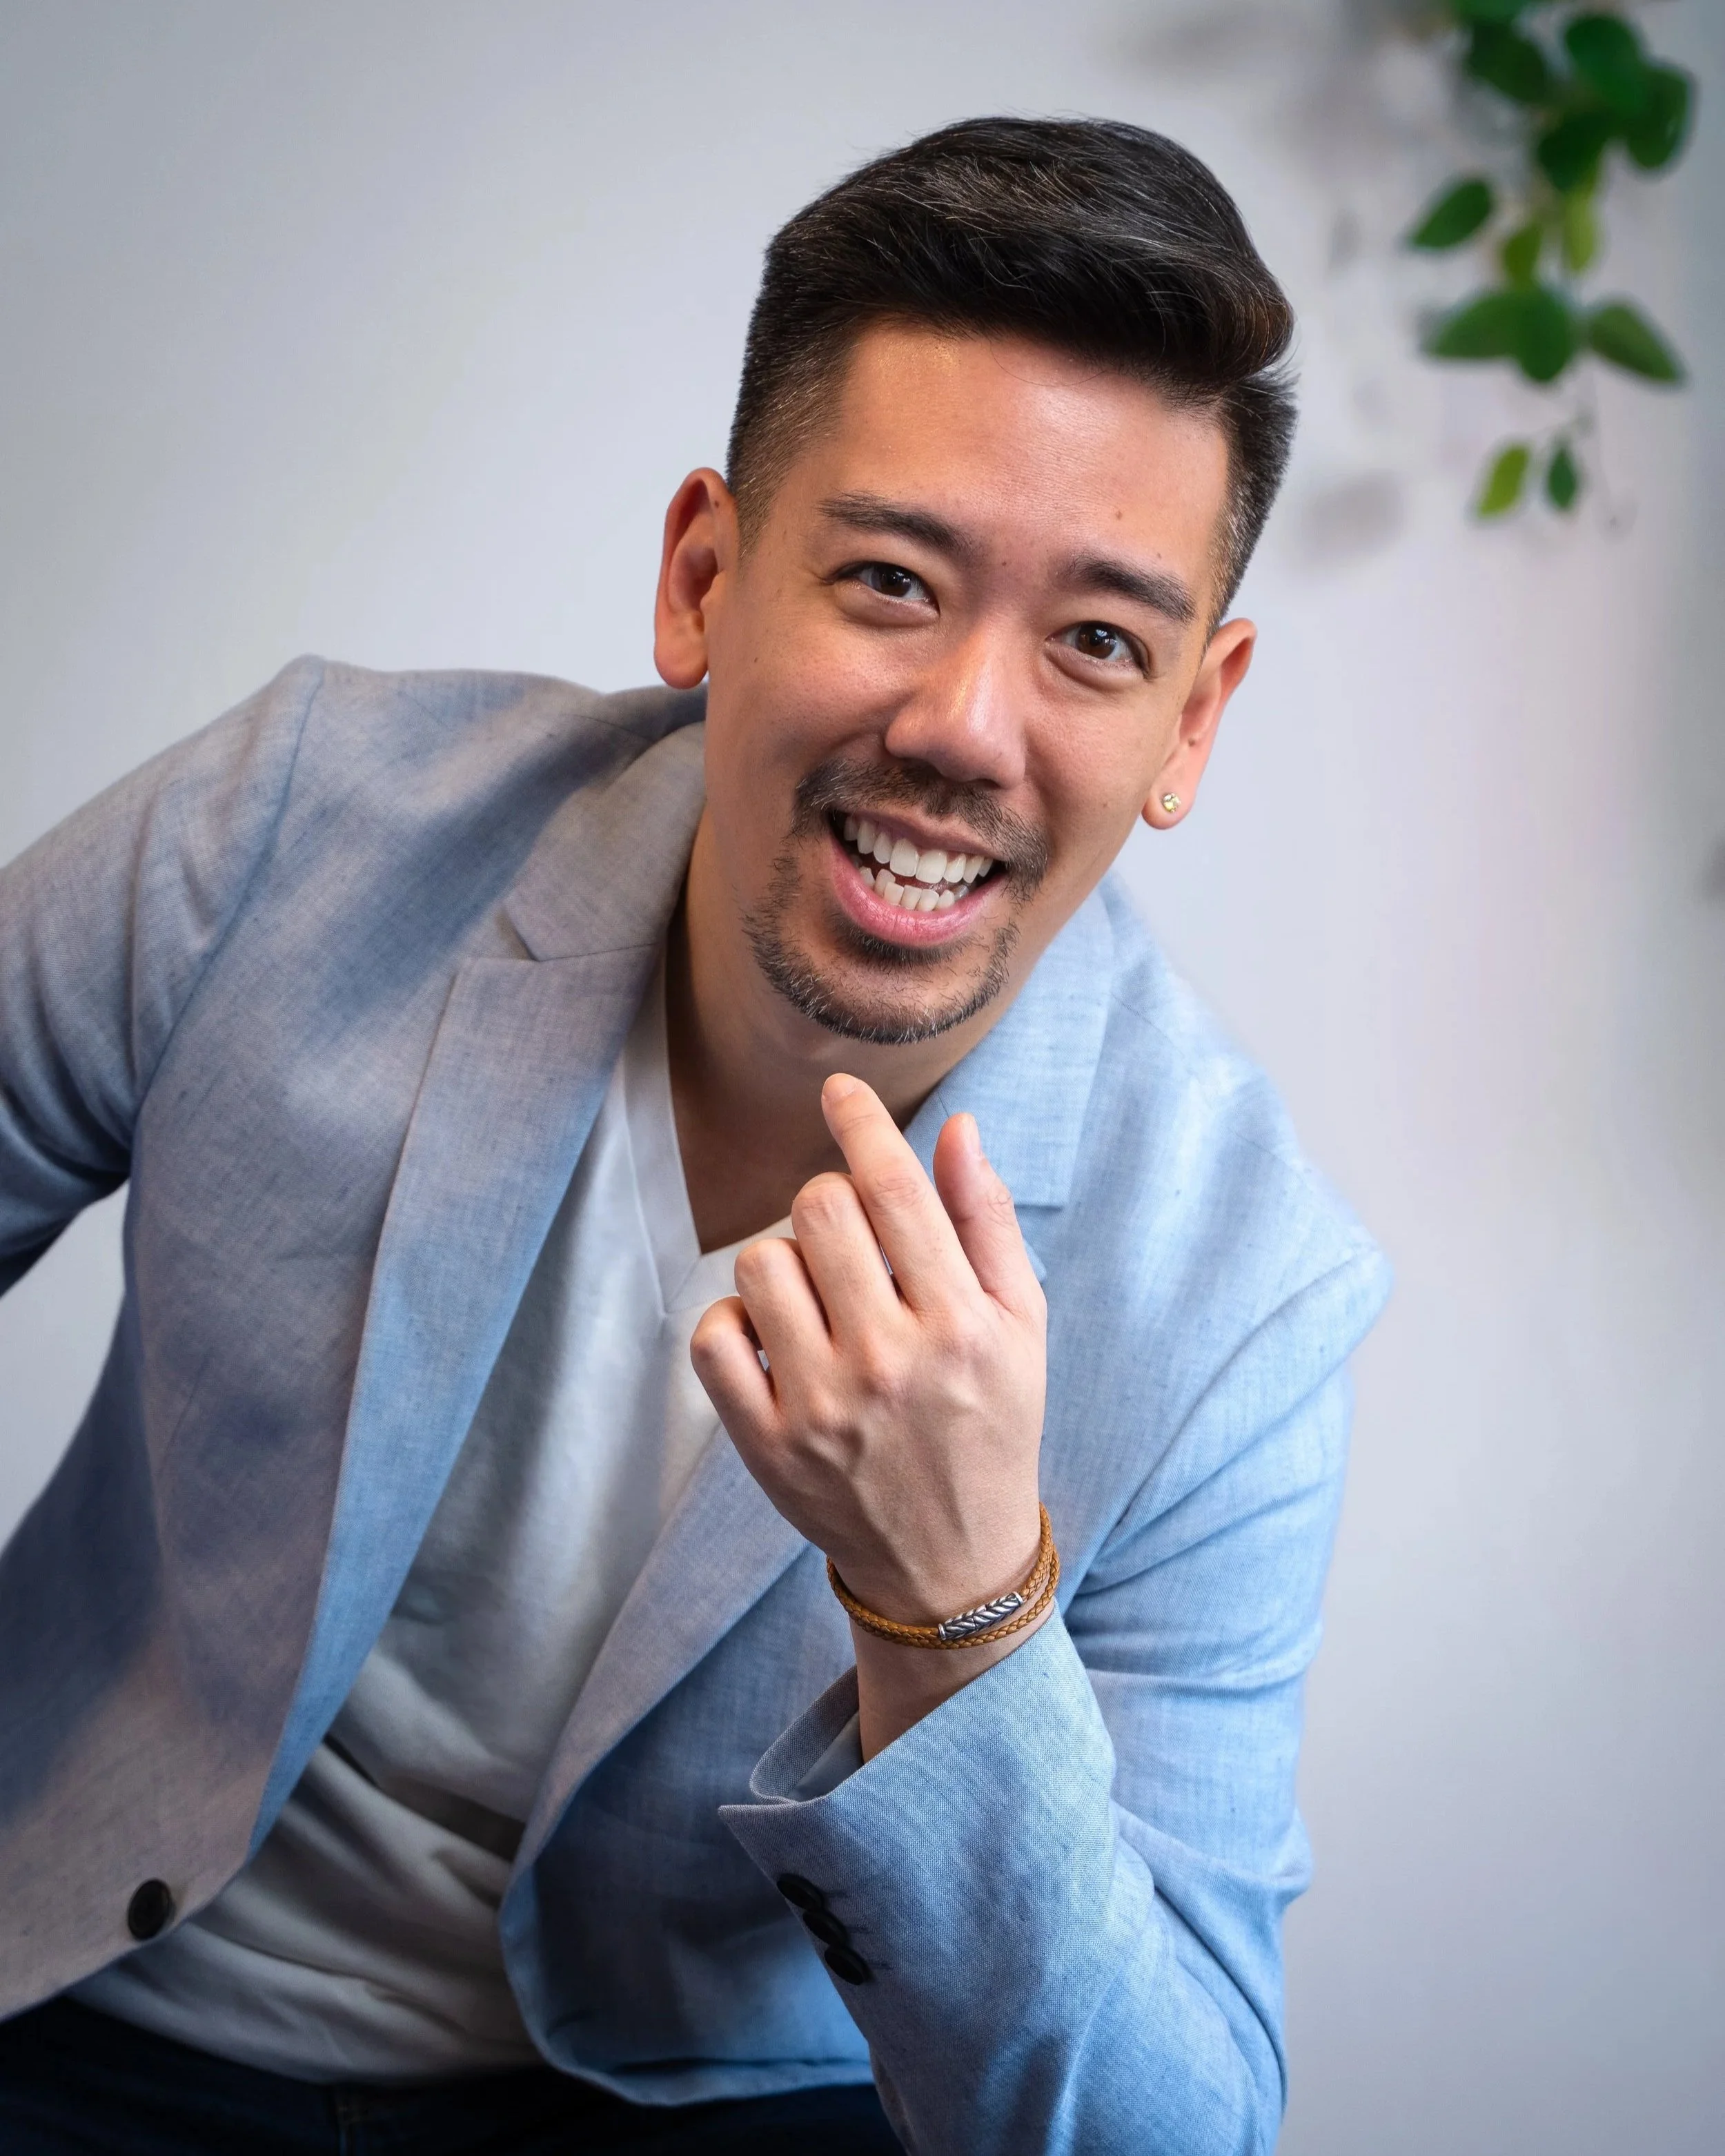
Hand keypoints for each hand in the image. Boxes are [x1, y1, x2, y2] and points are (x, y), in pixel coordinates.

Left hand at [690, 1075, 1048, 1749]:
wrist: (951, 1564)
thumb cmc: (992, 1425)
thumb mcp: (1022, 1326)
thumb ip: (986, 1223)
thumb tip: (957, 1129)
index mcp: (962, 1323)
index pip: (896, 1187)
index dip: (860, 1121)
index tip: (840, 1091)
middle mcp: (891, 1360)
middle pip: (819, 1208)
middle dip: (828, 1200)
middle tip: (849, 1238)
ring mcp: (823, 1405)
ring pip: (760, 1263)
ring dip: (782, 1260)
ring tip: (816, 1297)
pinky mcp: (768, 1445)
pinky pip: (713, 1337)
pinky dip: (731, 1321)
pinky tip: (771, 1338)